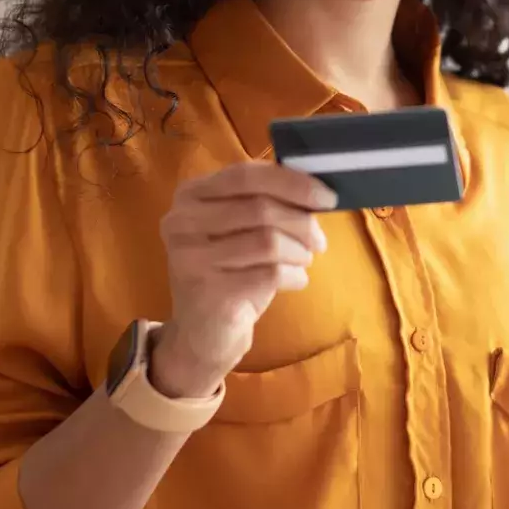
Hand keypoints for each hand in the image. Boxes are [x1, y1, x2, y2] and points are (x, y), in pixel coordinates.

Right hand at [149, 162, 335, 397]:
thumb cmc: (231, 272)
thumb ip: (265, 203)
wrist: (203, 332)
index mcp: (190, 196)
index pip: (245, 175)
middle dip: (302, 223)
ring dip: (299, 251)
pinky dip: (293, 276)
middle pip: (260, 208)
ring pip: (268, 240)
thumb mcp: (241, 230)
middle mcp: (181, 222)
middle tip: (320, 240)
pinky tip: (294, 281)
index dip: (292, 182)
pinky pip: (270, 273)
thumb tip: (316, 191)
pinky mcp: (208, 292)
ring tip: (303, 260)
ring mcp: (191, 258)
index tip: (327, 196)